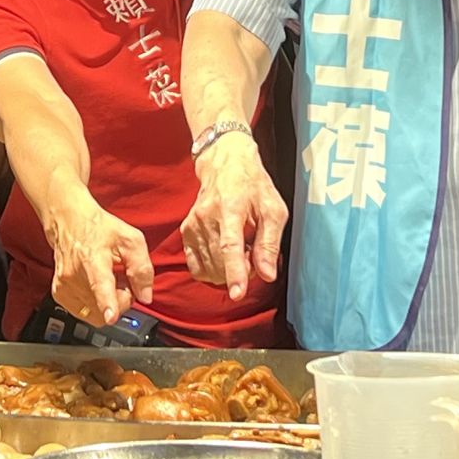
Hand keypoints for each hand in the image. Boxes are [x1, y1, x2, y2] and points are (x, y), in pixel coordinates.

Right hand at [44, 185, 153, 325]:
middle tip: (123, 281)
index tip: (110, 316)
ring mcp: (64, 286)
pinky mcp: (59, 294)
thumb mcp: (131, 239)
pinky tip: (97, 287)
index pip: (100, 284)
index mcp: (94, 259)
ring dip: (108, 303)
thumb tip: (145, 297)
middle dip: (121, 300)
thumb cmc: (100, 229)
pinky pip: (85, 313)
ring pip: (95, 315)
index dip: (107, 303)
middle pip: (104, 308)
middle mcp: (74, 275)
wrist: (69, 221)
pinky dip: (95, 305)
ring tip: (109, 281)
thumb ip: (142, 269)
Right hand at [180, 133, 287, 300]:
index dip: (235, 272)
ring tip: (240, 251)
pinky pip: (196, 267)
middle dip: (241, 271)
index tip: (237, 293)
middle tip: (254, 255)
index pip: (230, 246)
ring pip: (209, 269)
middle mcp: (206, 217)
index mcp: (231, 208)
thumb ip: (270, 243)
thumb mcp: (273, 209)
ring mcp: (193, 224)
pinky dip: (212, 271)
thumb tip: (267, 275)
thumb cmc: (253, 186)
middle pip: (220, 263)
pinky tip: (223, 257)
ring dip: (227, 271)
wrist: (225, 164)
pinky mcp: (186, 231)